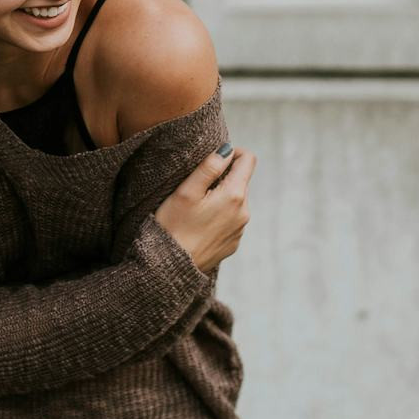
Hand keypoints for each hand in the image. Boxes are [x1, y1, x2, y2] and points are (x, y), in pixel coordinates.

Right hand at [152, 144, 254, 271]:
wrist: (170, 268)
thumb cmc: (173, 226)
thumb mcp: (186, 191)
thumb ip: (209, 166)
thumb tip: (226, 150)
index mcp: (235, 195)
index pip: (248, 160)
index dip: (231, 153)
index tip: (212, 160)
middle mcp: (244, 213)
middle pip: (241, 181)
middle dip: (222, 178)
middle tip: (196, 188)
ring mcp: (240, 230)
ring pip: (235, 201)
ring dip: (220, 198)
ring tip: (195, 209)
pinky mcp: (233, 243)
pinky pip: (231, 220)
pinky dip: (219, 216)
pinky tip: (199, 225)